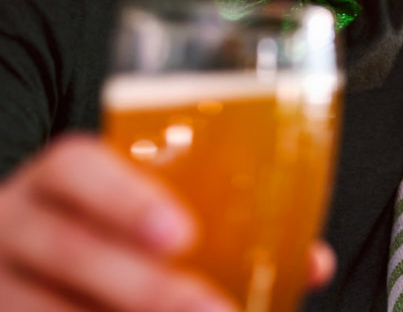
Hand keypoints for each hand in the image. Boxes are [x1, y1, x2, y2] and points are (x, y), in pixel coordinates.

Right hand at [0, 134, 234, 310]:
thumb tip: (307, 263)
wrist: (30, 267)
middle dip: (147, 288)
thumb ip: (224, 227)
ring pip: (48, 308)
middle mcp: (16, 224)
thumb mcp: (147, 213)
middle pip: (70, 250)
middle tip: (215, 310)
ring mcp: (1, 281)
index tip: (181, 235)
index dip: (126, 200)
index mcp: (59, 180)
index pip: (77, 170)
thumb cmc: (114, 234)